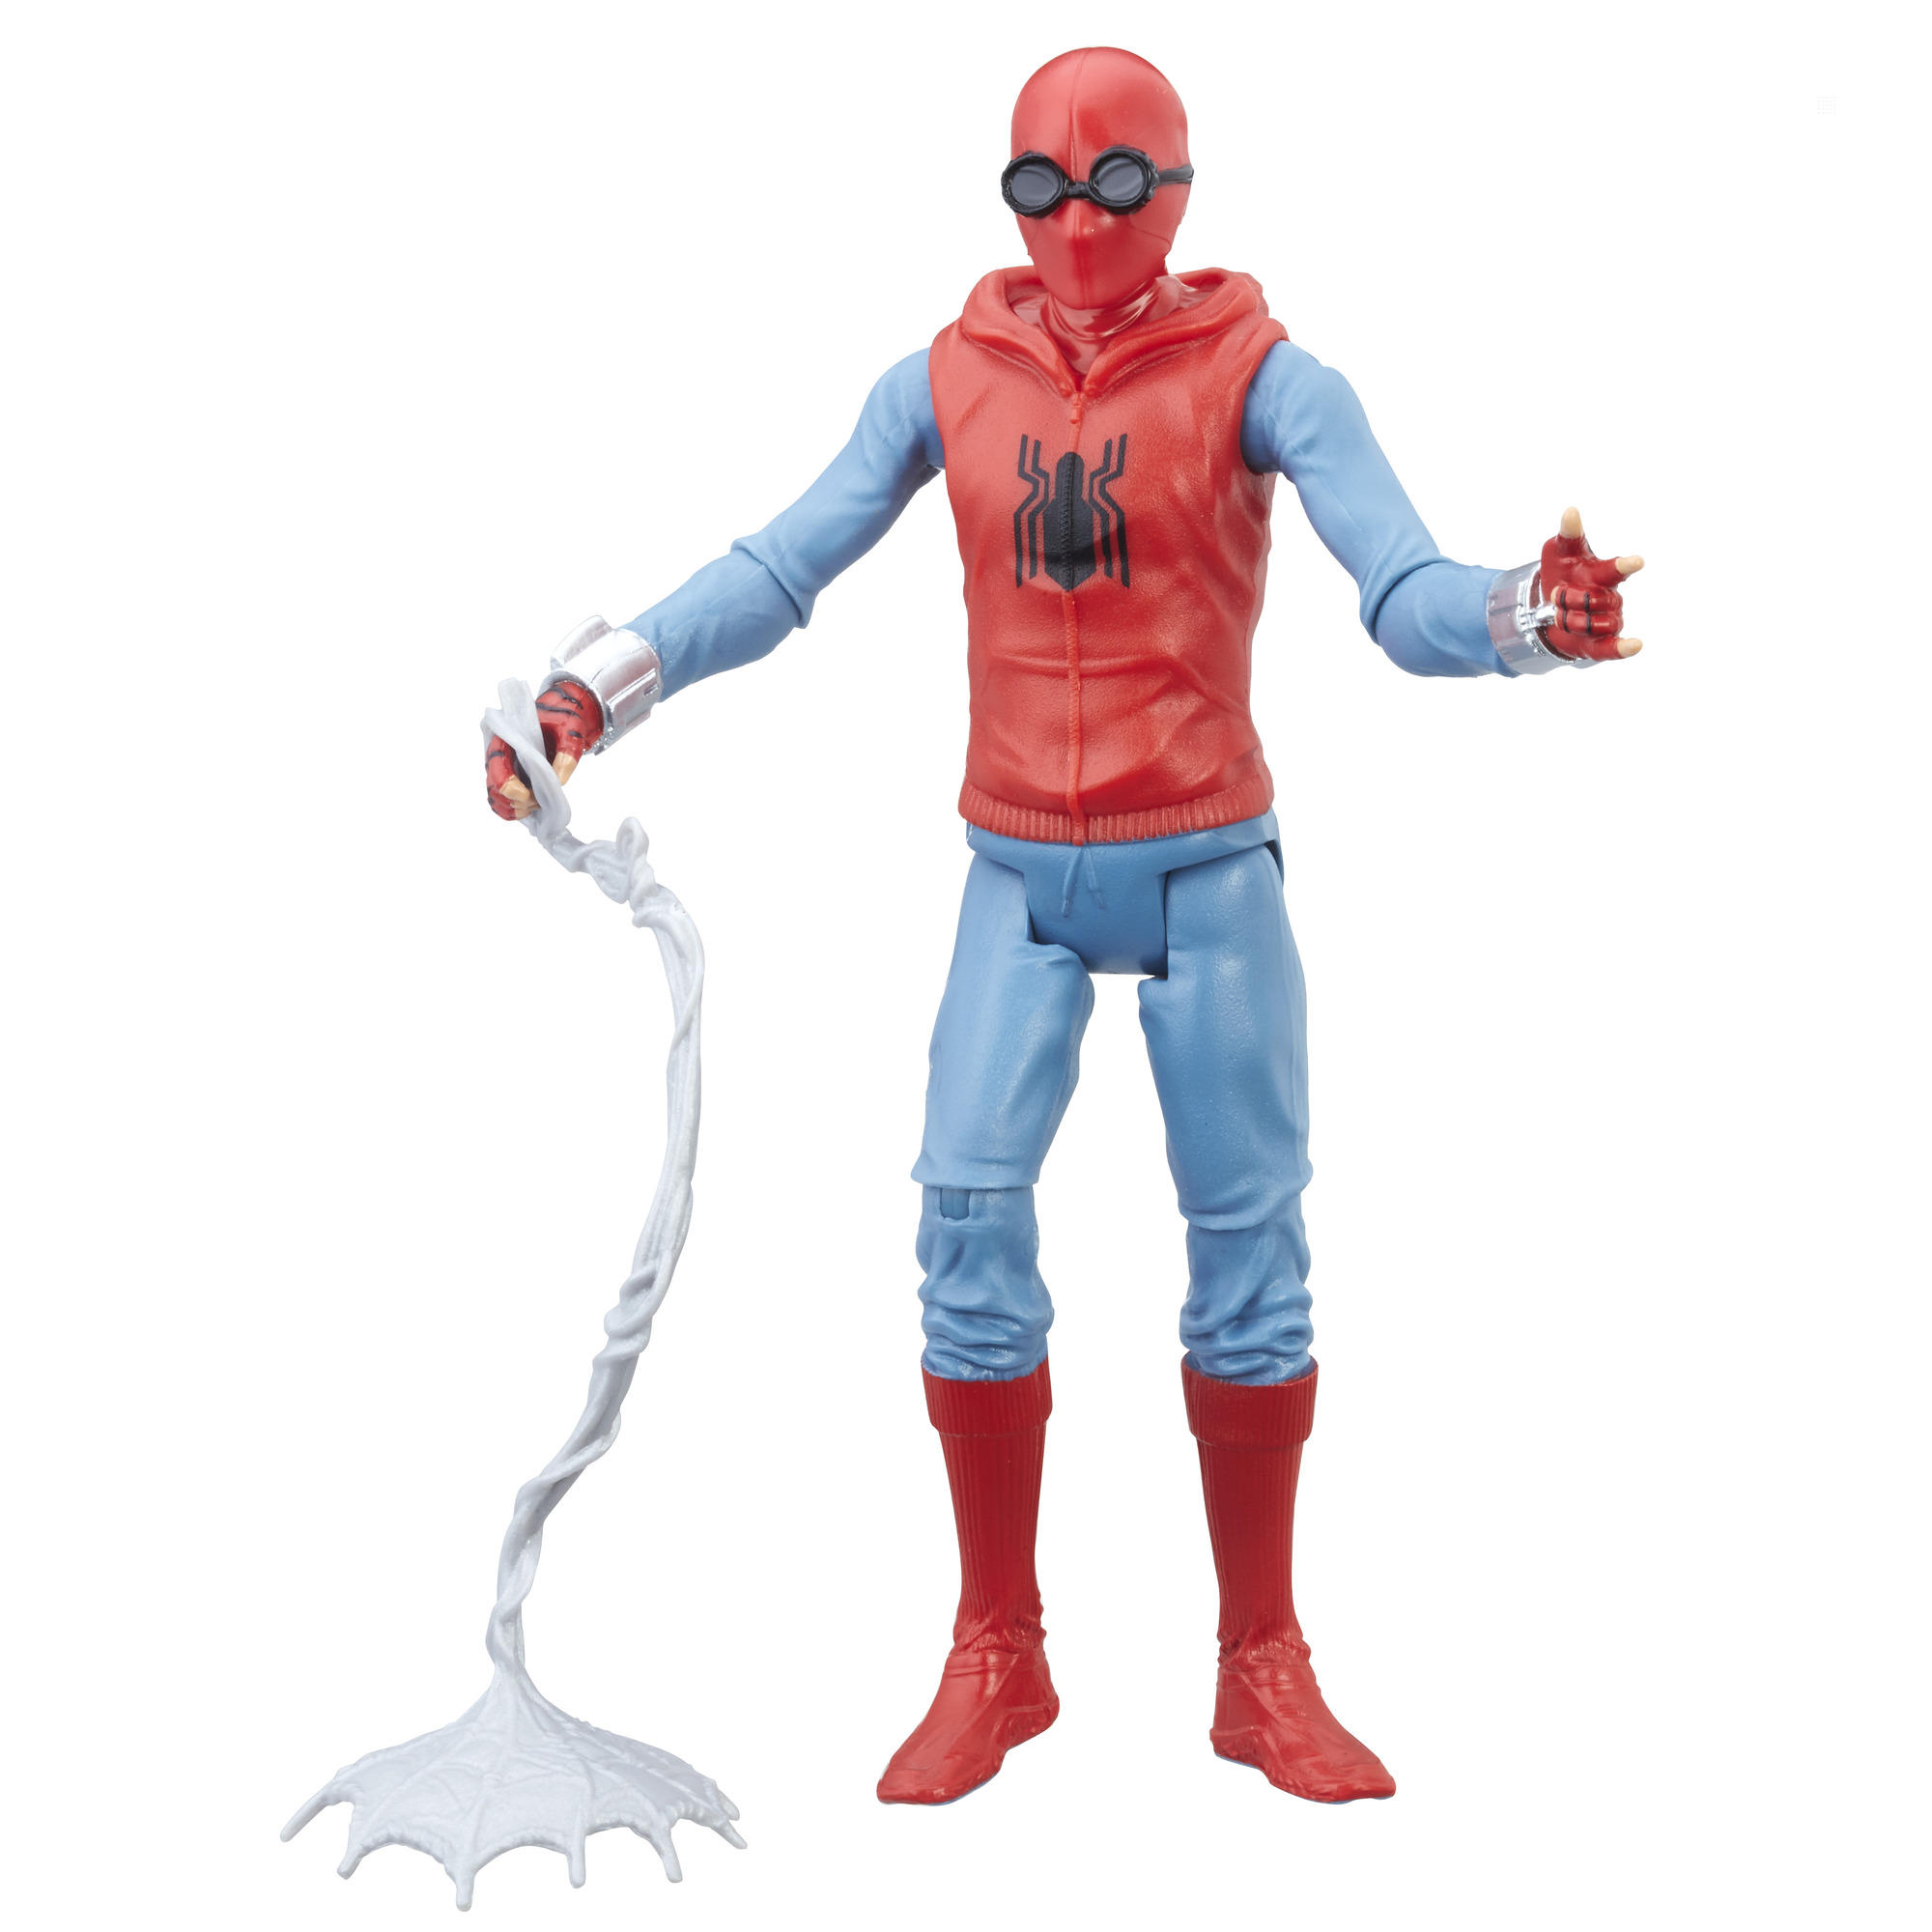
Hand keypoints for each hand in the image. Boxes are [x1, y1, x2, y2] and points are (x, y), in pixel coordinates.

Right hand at [484, 679, 604, 819]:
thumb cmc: (563, 719)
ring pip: (495, 797)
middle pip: (492, 786)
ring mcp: (506, 768)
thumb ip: (566, 754)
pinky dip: (514, 811)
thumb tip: (559, 781)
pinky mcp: (514, 779)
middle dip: (514, 801)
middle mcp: (501, 754)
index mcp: (507, 737)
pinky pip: (503, 801)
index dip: (507, 785)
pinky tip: (531, 810)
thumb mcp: (569, 731)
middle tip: (538, 801)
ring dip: (514, 808)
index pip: (496, 764)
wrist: (566, 716)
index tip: (527, 796)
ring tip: (538, 804)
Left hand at [1539, 507, 1643, 661]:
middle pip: (1594, 600)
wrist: (1546, 608)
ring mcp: (1607, 619)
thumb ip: (1568, 534)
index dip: (1624, 566)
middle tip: (1555, 595)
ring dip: (1571, 620)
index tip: (1637, 561)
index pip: (1615, 569)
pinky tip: (1635, 645)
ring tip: (1561, 614)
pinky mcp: (1599, 643)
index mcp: (1601, 573)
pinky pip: (1613, 648)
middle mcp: (1609, 596)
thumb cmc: (1562, 574)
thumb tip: (1571, 511)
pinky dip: (1623, 648)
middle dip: (1569, 598)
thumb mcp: (1558, 552)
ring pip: (1595, 623)